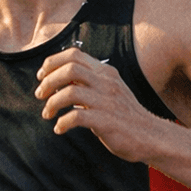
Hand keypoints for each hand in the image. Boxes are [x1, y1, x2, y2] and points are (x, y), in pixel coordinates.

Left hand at [35, 47, 162, 161]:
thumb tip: (60, 78)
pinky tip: (60, 128)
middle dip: (48, 81)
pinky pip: (77, 117)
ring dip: (52, 103)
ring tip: (47, 113)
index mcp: (105, 72)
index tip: (41, 75)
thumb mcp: (110, 89)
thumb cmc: (125, 115)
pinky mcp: (107, 122)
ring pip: (70, 92)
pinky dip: (63, 122)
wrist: (151, 136)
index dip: (52, 62)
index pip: (74, 55)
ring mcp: (107, 102)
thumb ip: (89, 82)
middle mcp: (106, 83)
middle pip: (69, 69)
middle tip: (40, 94)